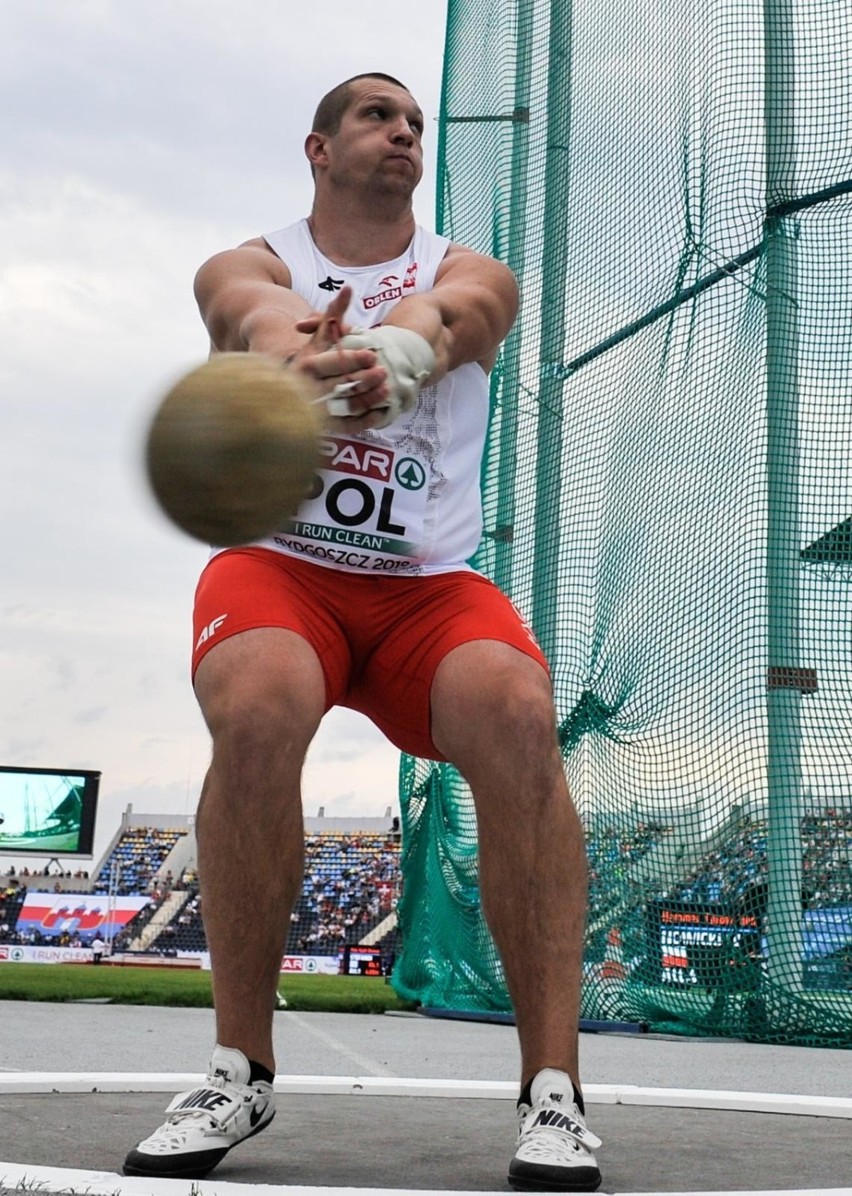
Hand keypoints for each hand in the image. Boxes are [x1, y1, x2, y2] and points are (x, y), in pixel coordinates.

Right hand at [288, 287, 390, 430]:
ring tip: (386, 390)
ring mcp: (317, 410)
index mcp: (306, 365)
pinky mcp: (326, 427)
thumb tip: (349, 287)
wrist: (288, 391)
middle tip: (384, 372)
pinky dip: (364, 421)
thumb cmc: (310, 358)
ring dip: (367, 399)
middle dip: (362, 379)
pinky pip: (347, 426)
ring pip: (344, 406)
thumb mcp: (320, 337)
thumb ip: (334, 314)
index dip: (352, 359)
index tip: (372, 355)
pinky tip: (381, 413)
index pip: (331, 363)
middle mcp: (309, 389)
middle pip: (339, 384)